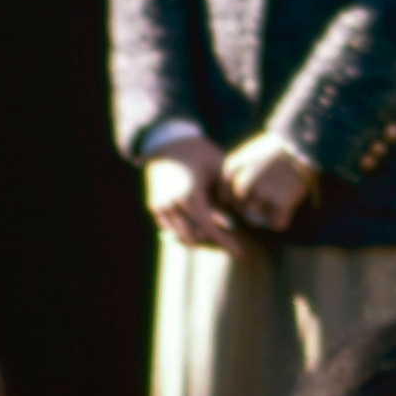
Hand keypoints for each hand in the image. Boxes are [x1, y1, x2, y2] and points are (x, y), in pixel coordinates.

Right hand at [141, 133, 240, 251]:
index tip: (241, 254)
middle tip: (232, 241)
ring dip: (199, 238)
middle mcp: (171, 203)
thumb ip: (229, 192)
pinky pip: (170, 230)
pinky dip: (185, 231)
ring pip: (181, 236)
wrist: (168, 142)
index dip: (225, 243)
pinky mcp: (155, 207)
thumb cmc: (200, 153)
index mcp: (189, 194)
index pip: (208, 228)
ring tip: (218, 233)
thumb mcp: (220, 167)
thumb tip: (236, 218)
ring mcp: (160, 206)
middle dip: (213, 242)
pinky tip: (201, 228)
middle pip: (194, 237)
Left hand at [228, 135, 319, 231]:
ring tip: (280, 199)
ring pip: (257, 216)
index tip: (251, 196)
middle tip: (268, 199)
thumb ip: (240, 172)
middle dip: (251, 208)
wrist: (303, 141)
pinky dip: (281, 221)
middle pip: (240, 208)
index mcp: (232, 169)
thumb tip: (241, 197)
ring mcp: (261, 194)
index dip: (238, 199)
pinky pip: (276, 224)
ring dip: (266, 212)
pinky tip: (287, 210)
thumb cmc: (278, 146)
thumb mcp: (251, 152)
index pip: (225, 197)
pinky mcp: (280, 203)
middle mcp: (241, 183)